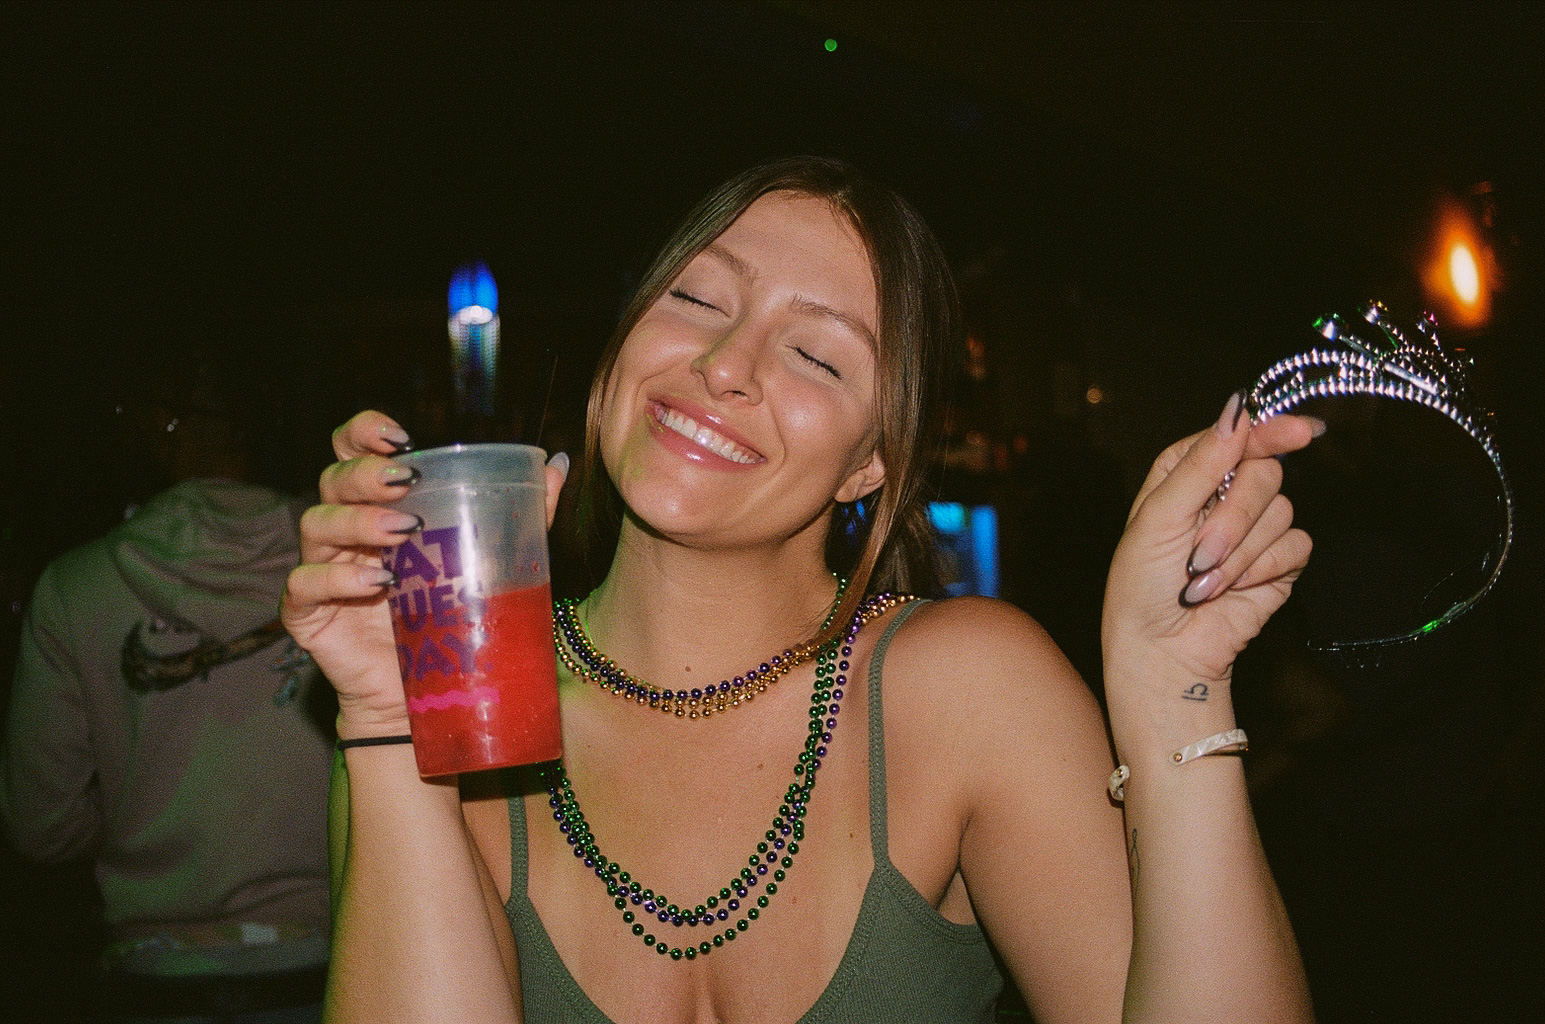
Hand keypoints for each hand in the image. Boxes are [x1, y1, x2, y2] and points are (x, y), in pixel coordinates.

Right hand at [281, 411, 568, 737]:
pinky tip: (374, 580)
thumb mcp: (494, 560)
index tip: (400, 436)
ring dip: (357, 520)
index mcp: (379, 506)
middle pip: (334, 480)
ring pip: (316, 524)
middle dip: (367, 473)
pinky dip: (335, 578)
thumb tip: (557, 465)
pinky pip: (303, 586)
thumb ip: (521, 514)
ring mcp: (323, 571)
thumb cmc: (452, 617)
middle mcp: (345, 531)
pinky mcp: (309, 616)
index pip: (352, 451)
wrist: (427, 694)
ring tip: (402, 531)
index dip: (363, 432)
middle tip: (407, 480)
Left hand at [1102, 394, 1318, 701]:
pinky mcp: (1279, 560)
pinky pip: (1296, 546)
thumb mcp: (1158, 517)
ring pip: (1281, 510)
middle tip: (1199, 553)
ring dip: (1240, 553)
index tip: (1298, 431)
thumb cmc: (1142, 584)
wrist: (1163, 649)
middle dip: (1233, 518)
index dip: (1268, 431)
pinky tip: (1235, 589)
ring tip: (1204, 580)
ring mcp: (1253, 526)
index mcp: (1188, 471)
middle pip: (1265, 472)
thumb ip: (1200, 464)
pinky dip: (1262, 570)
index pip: (1237, 435)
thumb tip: (1236, 411)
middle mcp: (1223, 492)